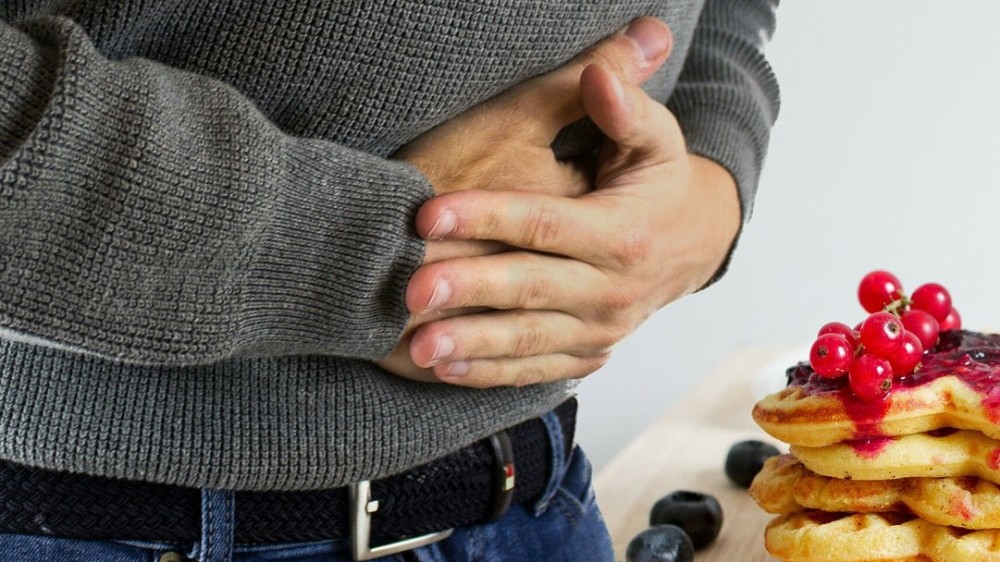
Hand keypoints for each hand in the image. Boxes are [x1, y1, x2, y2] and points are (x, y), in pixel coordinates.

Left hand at [402, 64, 740, 387]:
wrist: (694, 245)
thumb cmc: (659, 184)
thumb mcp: (657, 140)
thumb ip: (625, 109)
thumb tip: (597, 72)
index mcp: (622, 234)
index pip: (545, 225)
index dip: (486, 216)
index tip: (428, 214)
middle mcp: (613, 290)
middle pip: (530, 288)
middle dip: (469, 289)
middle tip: (410, 291)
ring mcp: (601, 329)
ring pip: (528, 340)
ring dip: (471, 346)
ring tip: (419, 346)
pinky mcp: (588, 354)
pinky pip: (536, 369)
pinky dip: (490, 373)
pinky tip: (443, 370)